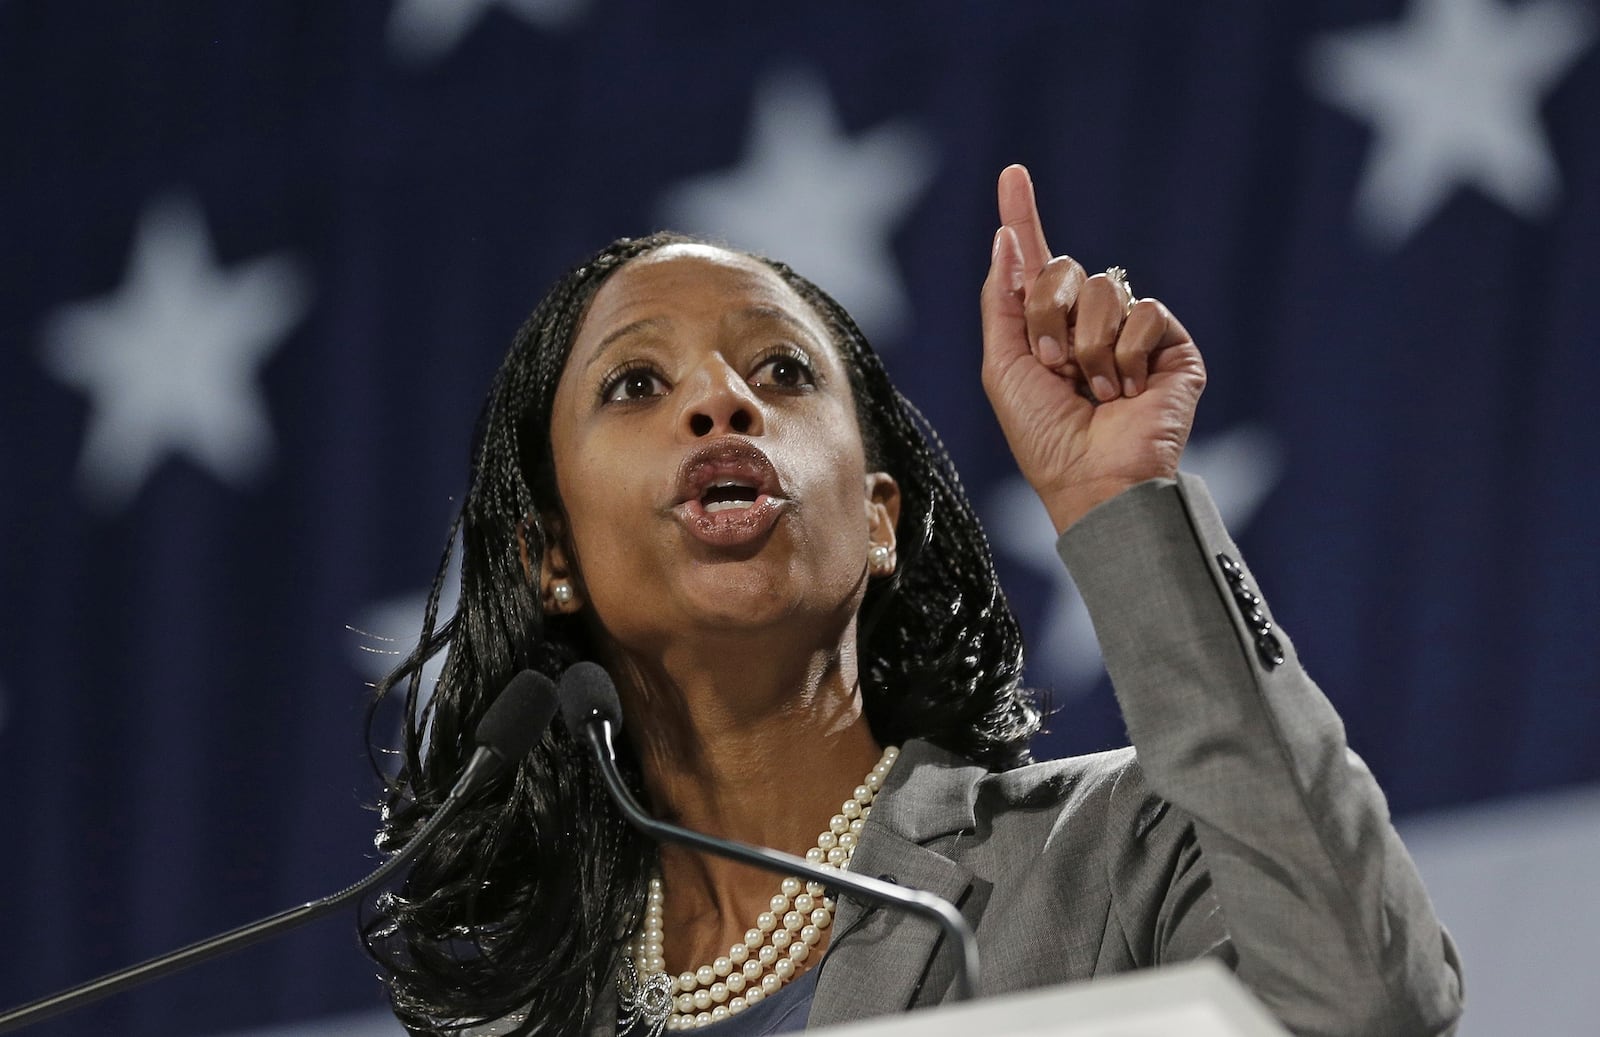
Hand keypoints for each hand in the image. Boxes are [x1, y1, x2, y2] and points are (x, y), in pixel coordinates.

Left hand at [979, 164, 1205, 532]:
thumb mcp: (1003, 366)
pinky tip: (1128, 391)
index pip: (1037, 260)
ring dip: (1089, 344)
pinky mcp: (1172, 346)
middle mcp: (1090, 322)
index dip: (1024, 215)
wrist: (1093, 478)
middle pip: (1066, 268)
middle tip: (1054, 367)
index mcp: (1047, 326)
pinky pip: (1146, 312)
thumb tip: (1007, 237)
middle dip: (1048, 315)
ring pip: (1107, 288)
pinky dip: (1126, 353)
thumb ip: (1003, 300)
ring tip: (1095, 390)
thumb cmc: (1044, 436)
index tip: (1012, 172)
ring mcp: (1133, 332)